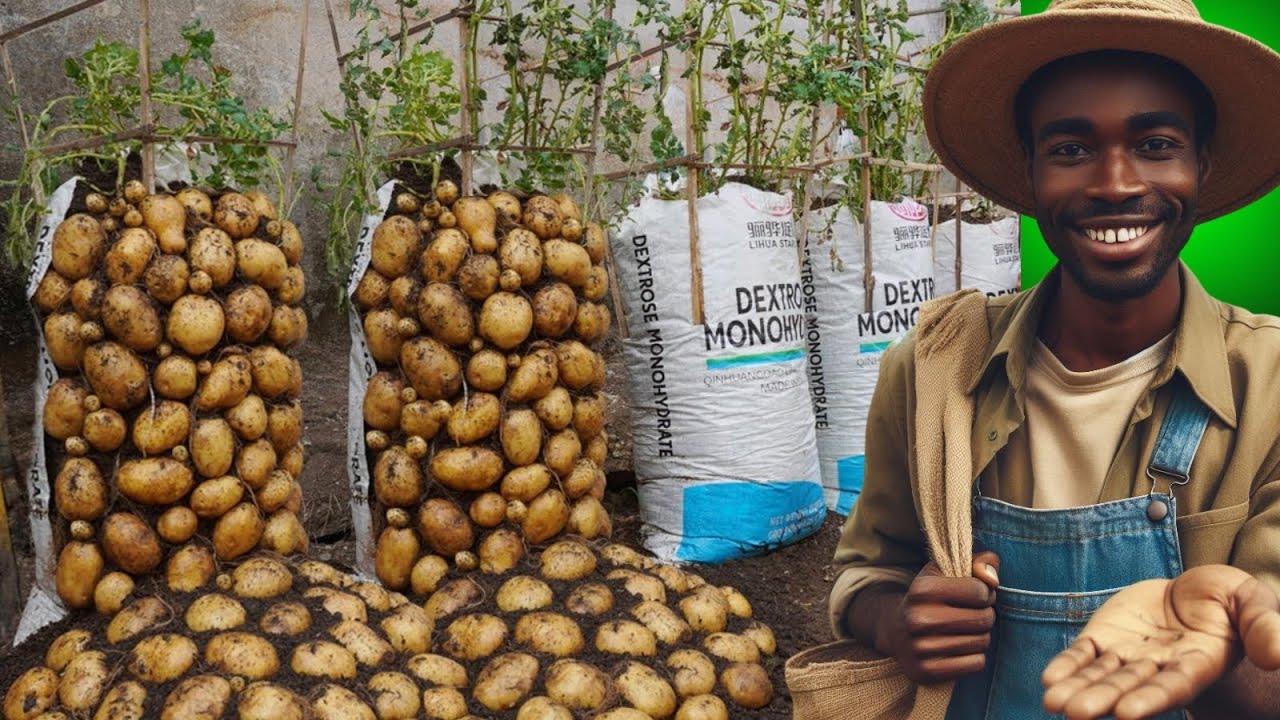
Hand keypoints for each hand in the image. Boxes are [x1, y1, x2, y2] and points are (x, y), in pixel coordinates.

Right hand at [877, 551, 1000, 683]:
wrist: (895, 631)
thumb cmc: (931, 598)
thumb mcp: (947, 572)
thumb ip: (978, 562)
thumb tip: (992, 580)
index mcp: (921, 589)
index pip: (980, 591)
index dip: (984, 592)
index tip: (974, 595)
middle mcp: (917, 619)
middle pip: (983, 618)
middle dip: (985, 615)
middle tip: (972, 614)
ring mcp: (920, 648)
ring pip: (981, 642)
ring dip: (980, 636)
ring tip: (965, 631)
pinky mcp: (926, 671)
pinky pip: (975, 664)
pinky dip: (974, 657)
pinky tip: (959, 648)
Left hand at [1041, 565, 1279, 719]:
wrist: (1194, 590)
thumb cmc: (1228, 599)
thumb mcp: (1251, 603)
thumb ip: (1264, 627)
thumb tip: (1276, 655)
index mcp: (1198, 663)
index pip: (1174, 685)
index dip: (1151, 699)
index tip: (1127, 714)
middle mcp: (1160, 667)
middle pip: (1129, 686)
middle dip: (1102, 700)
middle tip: (1074, 714)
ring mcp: (1129, 655)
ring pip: (1101, 676)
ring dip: (1077, 689)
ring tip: (1052, 702)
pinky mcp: (1106, 638)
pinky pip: (1083, 654)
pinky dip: (1067, 666)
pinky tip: (1049, 680)